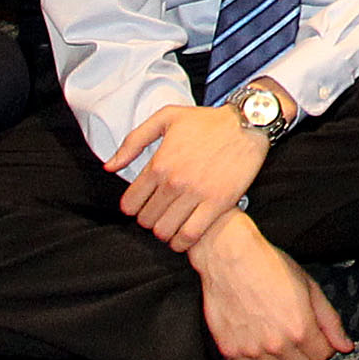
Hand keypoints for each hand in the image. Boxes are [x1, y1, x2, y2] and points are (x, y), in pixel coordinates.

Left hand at [110, 99, 274, 252]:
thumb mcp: (166, 118)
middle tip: (161, 214)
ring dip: (166, 232)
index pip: (130, 204)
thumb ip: (134, 141)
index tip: (143, 205)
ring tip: (173, 224)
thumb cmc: (208, 120)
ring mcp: (196, 194)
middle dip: (150, 220)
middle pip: (147, 221)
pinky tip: (185, 234)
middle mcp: (174, 182)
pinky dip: (183, 242)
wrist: (248, 122)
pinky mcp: (218, 203)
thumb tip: (110, 166)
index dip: (134, 208)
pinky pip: (190, 235)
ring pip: (165, 231)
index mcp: (159, 164)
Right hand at [190, 214, 351, 359]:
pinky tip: (256, 337)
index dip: (323, 343)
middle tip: (294, 328)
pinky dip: (255, 358)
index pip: (321, 355)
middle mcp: (276, 344)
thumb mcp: (310, 287)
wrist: (230, 259)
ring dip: (279, 356)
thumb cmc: (269, 267)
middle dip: (303, 349)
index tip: (317, 334)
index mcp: (300, 329)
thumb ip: (330, 321)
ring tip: (274, 330)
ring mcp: (251, 349)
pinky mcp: (230, 350)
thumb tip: (345, 346)